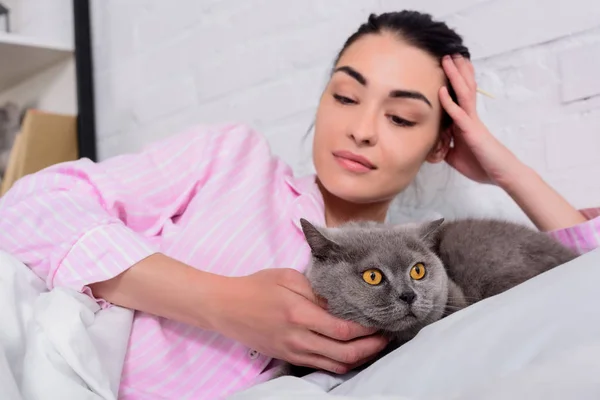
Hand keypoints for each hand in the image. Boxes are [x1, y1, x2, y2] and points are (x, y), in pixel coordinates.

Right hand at [210, 268, 388, 373]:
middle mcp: (298, 338)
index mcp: (299, 314)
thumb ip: (316, 290)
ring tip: (374, 345)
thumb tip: (340, 302)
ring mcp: (293, 351)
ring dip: (359, 358)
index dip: (367, 330)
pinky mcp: (289, 357)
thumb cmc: (256, 287)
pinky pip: (321, 366)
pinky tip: (351, 352)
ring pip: (335, 364)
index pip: (343, 330)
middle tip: (386, 336)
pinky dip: (341, 362)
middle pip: (345, 353)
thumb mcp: (287, 277)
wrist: (225, 307)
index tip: (381, 320)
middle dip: (371, 347)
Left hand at [438, 54, 523, 186]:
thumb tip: (432, 146)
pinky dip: (449, 102)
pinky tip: (442, 91)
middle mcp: (470, 118)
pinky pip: (459, 114)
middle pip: (464, 88)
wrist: (502, 175)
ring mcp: (472, 123)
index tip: (448, 66)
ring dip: (455, 76)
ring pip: (464, 94)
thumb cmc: (483, 165)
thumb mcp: (456, 156)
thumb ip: (445, 147)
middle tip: (449, 53)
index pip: (460, 96)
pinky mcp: (473, 132)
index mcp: (466, 122)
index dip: (455, 81)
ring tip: (449, 59)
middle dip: (456, 71)